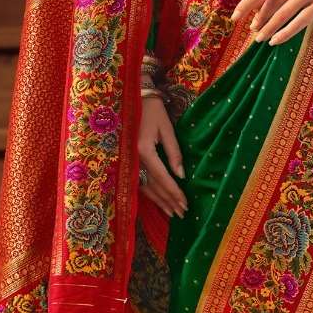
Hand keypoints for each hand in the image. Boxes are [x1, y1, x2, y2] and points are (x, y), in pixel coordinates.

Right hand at [138, 94, 187, 217]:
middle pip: (153, 186)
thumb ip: (174, 153)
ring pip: (144, 187)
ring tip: (172, 213)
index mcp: (144, 150)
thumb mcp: (167, 129)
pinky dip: (150, 193)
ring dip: (159, 201)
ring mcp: (128, 161)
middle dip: (168, 201)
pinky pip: (139, 182)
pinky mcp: (127, 161)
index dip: (174, 193)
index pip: (162, 178)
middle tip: (182, 214)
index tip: (186, 204)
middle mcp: (133, 159)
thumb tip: (181, 175)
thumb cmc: (153, 111)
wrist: (132, 98)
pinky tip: (158, 201)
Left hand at [230, 0, 312, 45]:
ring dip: (268, 29)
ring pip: (282, 16)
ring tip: (260, 38)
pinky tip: (275, 41)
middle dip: (259, 20)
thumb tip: (256, 11)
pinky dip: (285, 34)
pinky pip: (298, 23)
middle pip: (271, 5)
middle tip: (253, 30)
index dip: (246, 5)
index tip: (235, 18)